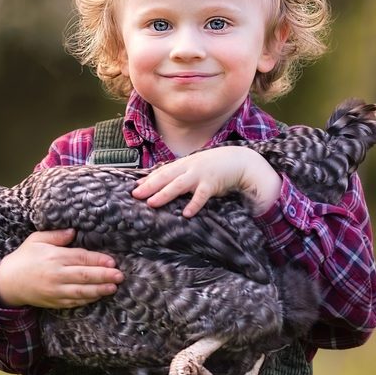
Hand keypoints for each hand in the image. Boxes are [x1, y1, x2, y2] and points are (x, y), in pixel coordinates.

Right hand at [0, 229, 122, 308]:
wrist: (7, 282)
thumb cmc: (24, 257)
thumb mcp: (37, 240)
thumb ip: (56, 235)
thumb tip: (74, 230)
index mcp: (54, 257)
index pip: (81, 258)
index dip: (98, 260)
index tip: (112, 261)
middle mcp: (56, 275)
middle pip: (84, 276)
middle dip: (104, 276)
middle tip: (120, 276)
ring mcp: (55, 290)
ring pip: (81, 292)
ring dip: (99, 290)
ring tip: (113, 288)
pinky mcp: (54, 302)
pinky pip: (74, 302)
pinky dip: (87, 300)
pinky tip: (98, 296)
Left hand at [132, 146, 281, 217]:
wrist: (240, 160)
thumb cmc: (216, 166)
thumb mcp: (197, 167)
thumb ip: (182, 174)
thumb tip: (165, 184)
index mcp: (185, 164)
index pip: (163, 171)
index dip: (149, 179)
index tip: (135, 187)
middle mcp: (190, 168)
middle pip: (166, 176)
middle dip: (150, 186)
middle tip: (135, 195)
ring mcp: (200, 175)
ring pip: (179, 185)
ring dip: (165, 194)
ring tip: (152, 203)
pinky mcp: (212, 183)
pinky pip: (201, 195)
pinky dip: (194, 204)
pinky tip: (186, 213)